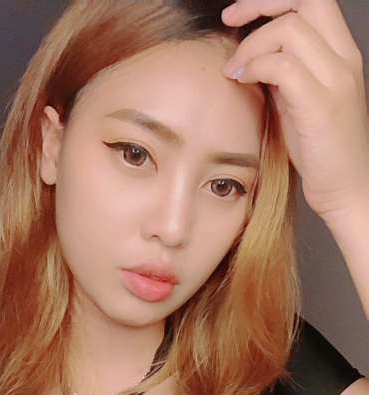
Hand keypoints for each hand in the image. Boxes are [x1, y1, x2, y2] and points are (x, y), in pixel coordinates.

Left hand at [221, 0, 368, 223]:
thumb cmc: (322, 154)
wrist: (347, 192)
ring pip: (289, 30)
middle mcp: (345, 60)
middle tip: (230, 20)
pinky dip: (255, 67)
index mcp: (342, 55)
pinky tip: (242, 82)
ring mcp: (336, 81)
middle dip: (261, 2)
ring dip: (251, 45)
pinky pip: (283, 66)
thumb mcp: (300, 102)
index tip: (239, 14)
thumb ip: (283, 74)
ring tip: (235, 71)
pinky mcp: (321, 106)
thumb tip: (251, 55)